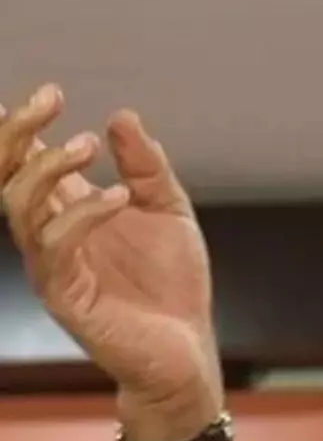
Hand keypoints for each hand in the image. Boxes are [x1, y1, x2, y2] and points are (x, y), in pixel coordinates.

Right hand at [1, 84, 223, 440]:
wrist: (187, 349)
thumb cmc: (173, 284)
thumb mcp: (170, 211)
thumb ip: (145, 168)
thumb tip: (121, 116)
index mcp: (71, 213)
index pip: (31, 164)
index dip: (25, 128)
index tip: (45, 92)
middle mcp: (52, 235)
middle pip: (9, 176)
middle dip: (19, 134)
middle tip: (49, 99)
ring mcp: (53, 266)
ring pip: (20, 207)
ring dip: (49, 169)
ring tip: (88, 146)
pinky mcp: (65, 296)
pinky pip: (56, 248)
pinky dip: (82, 216)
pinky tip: (117, 198)